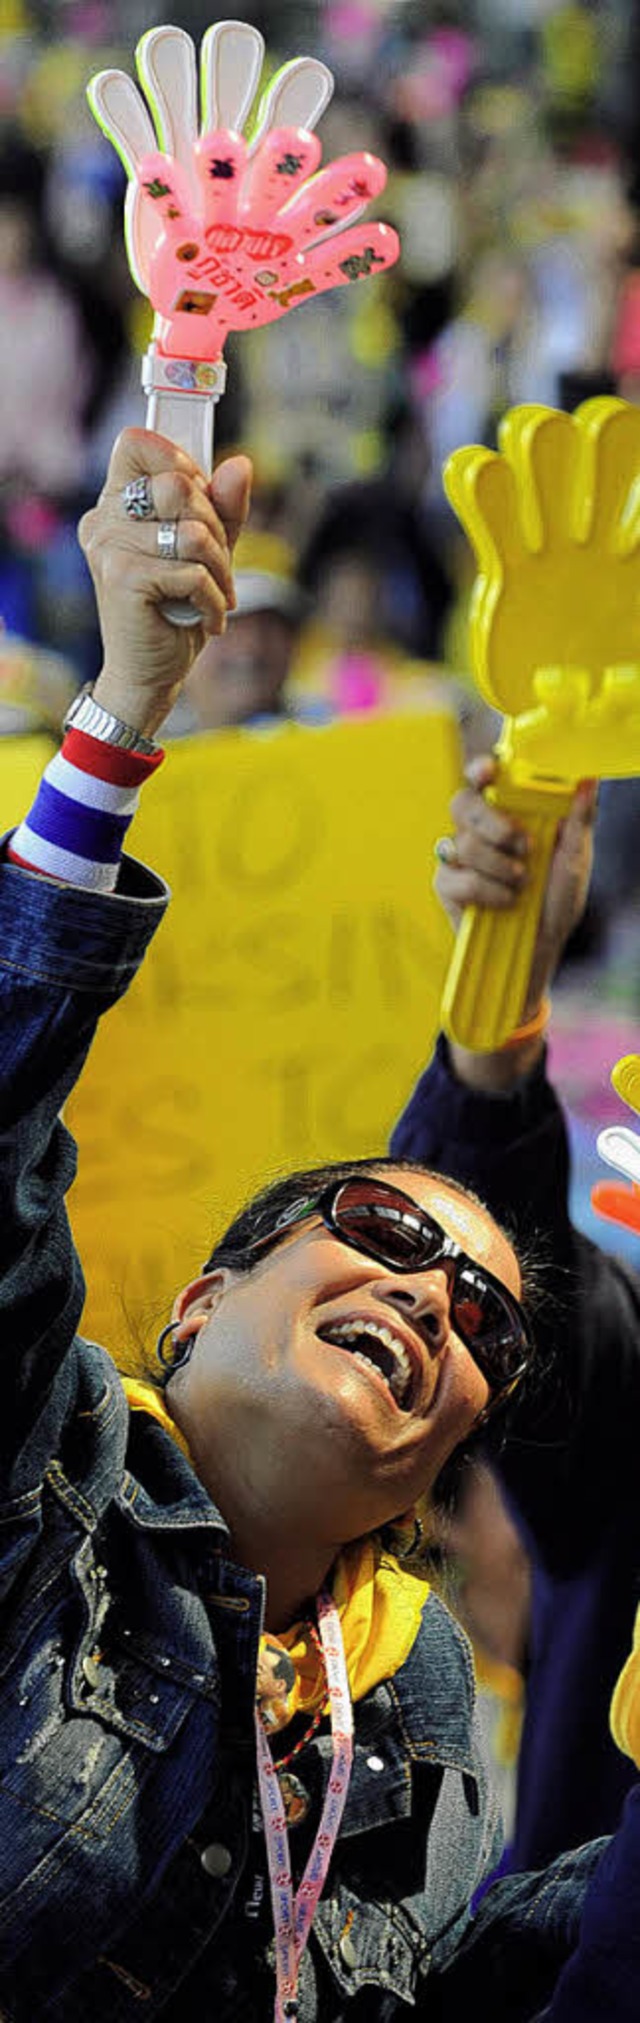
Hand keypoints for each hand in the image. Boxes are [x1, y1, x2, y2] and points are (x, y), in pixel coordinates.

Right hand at [78, 429, 251, 737]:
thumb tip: (241, 465)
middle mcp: (104, 518)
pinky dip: (213, 600)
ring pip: (191, 531)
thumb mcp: (208, 551)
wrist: (150, 674)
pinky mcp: (122, 577)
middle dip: (215, 526)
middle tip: (219, 563)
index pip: (138, 443)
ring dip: (221, 569)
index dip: (178, 461)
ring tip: (219, 596)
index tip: (199, 500)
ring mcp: (108, 546)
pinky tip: (208, 619)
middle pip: (177, 484)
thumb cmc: (176, 610)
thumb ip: (223, 508)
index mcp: (116, 502)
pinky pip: (192, 572)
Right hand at [435, 754, 596, 1084]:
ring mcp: (458, 857)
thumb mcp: (575, 860)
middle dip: (492, 822)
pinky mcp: (447, 886)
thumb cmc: (556, 903)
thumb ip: (578, 819)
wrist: (539, 952)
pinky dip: (487, 891)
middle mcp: (479, 831)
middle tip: (522, 845)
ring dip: (498, 865)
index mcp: (508, 813)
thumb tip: (588, 779)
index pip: (485, 779)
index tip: (491, 771)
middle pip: (462, 803)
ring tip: (522, 883)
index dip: (482, 769)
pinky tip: (506, 902)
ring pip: (461, 842)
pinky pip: (457, 877)